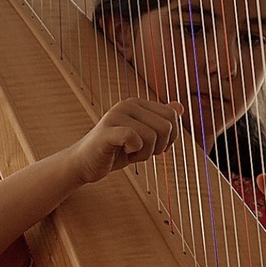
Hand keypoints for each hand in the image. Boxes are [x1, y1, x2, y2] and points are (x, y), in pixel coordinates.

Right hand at [69, 98, 183, 183]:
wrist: (85, 164)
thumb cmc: (116, 150)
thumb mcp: (142, 136)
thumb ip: (159, 120)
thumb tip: (180, 107)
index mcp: (137, 103)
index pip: (172, 117)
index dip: (170, 138)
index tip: (153, 146)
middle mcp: (127, 104)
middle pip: (166, 127)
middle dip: (158, 147)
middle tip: (139, 151)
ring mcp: (116, 116)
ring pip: (152, 137)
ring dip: (144, 154)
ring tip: (128, 153)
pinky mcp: (107, 131)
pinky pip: (135, 140)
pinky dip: (134, 153)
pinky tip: (122, 152)